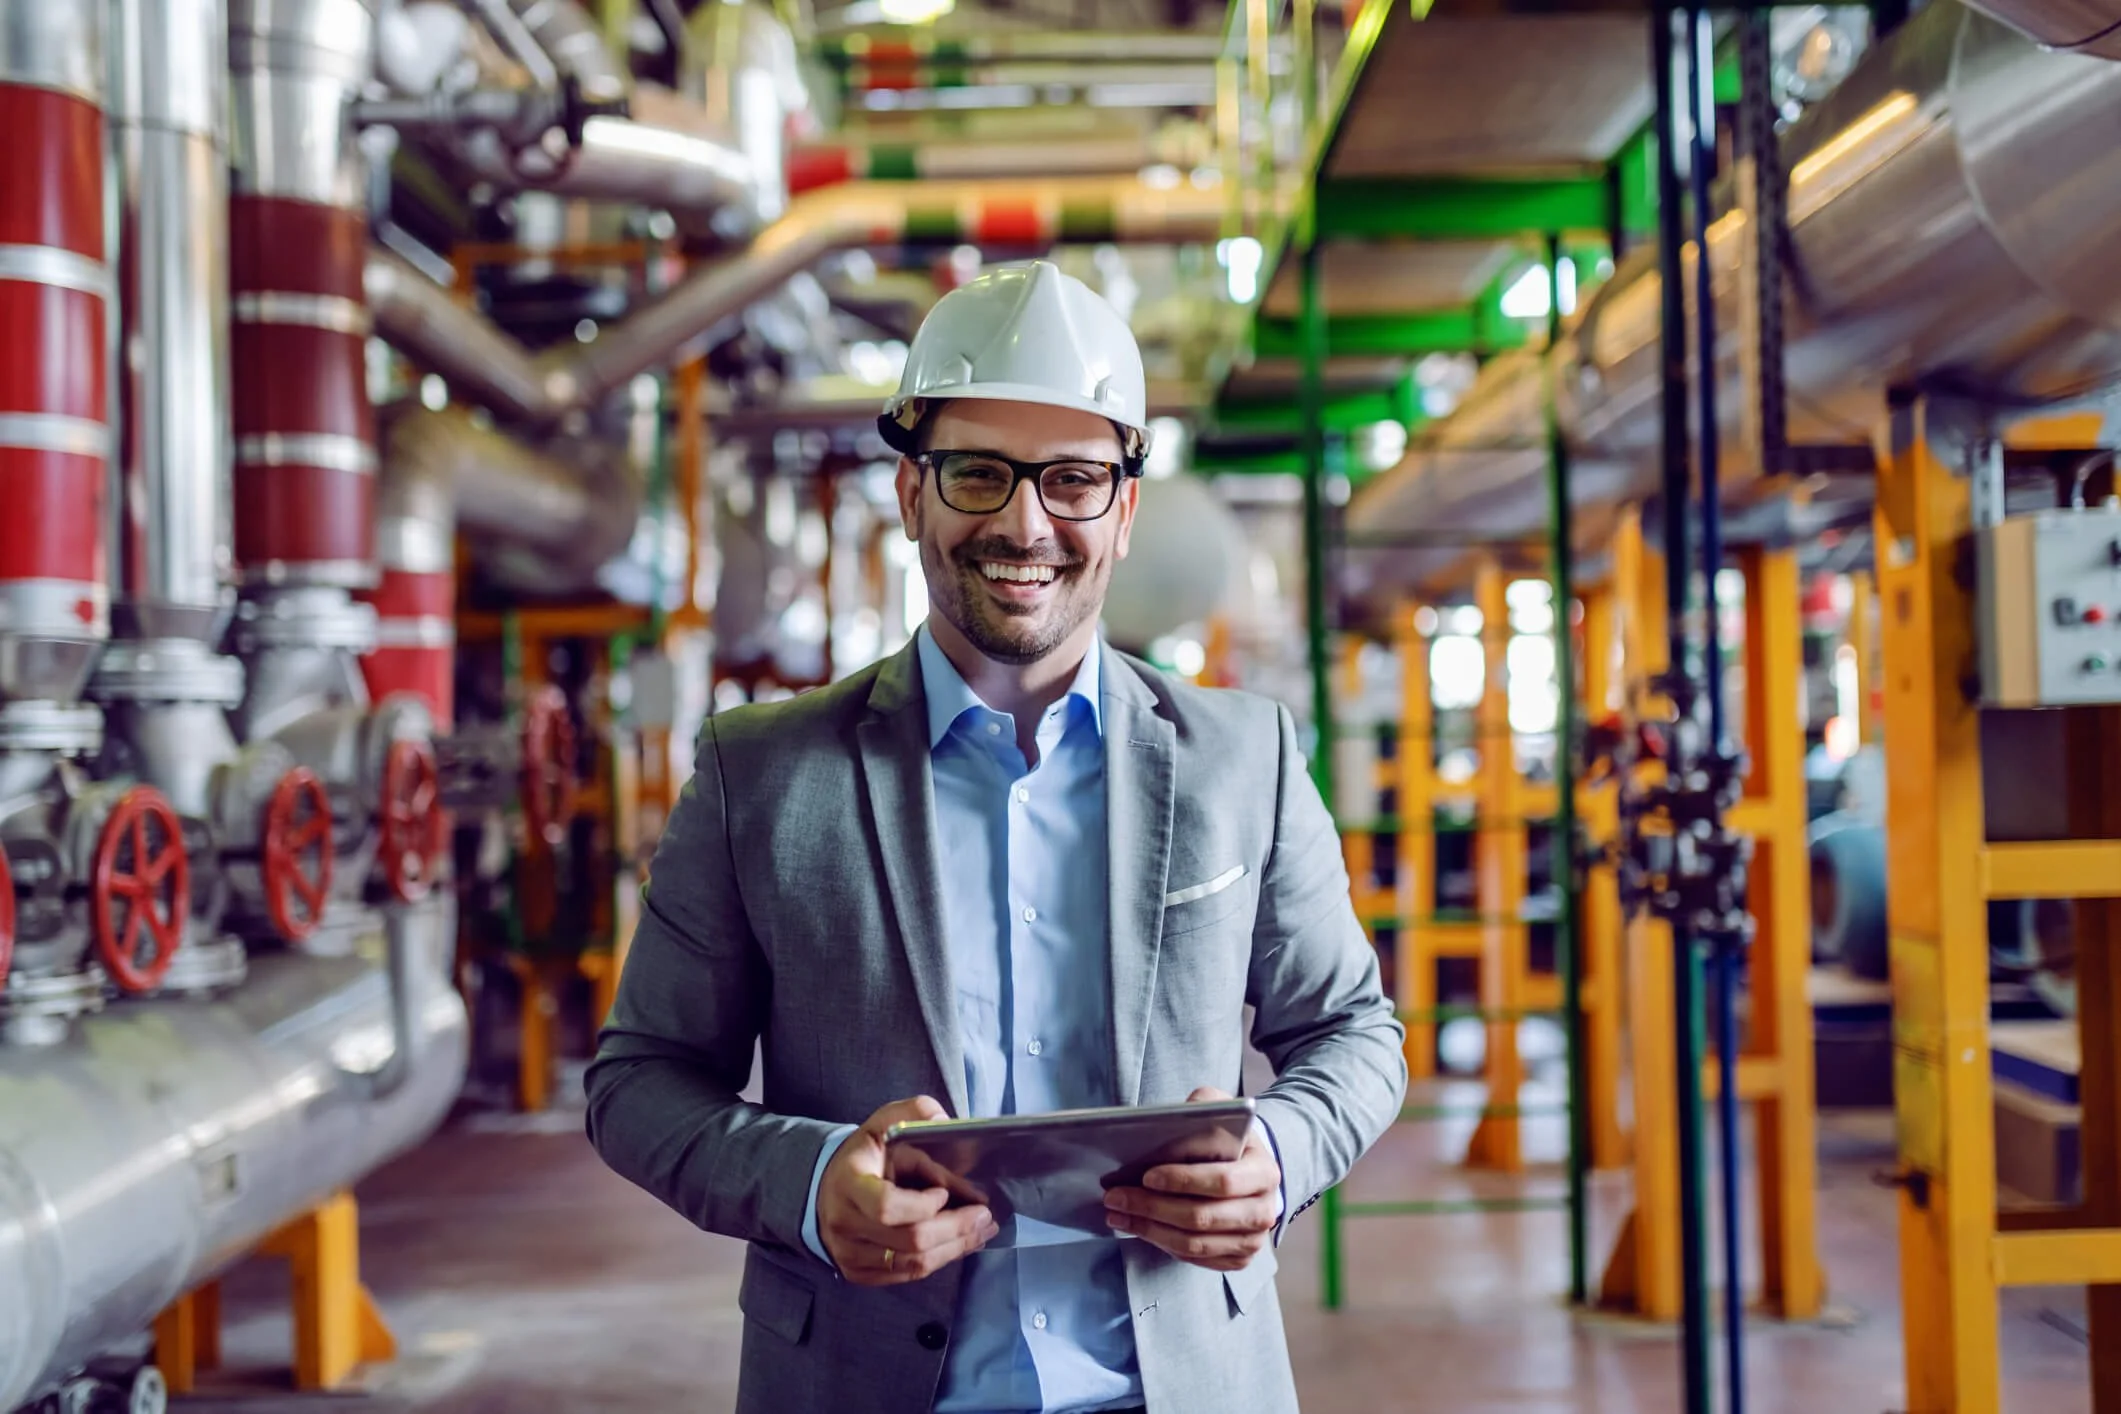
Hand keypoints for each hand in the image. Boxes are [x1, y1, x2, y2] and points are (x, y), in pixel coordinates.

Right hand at [819, 1096, 1000, 1285]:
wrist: (825, 1190)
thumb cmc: (863, 1157)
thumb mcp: (883, 1125)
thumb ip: (913, 1115)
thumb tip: (946, 1122)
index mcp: (849, 1184)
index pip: (887, 1207)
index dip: (922, 1205)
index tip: (943, 1193)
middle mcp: (845, 1225)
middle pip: (910, 1240)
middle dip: (956, 1229)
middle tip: (984, 1216)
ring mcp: (850, 1254)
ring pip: (913, 1264)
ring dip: (955, 1248)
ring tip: (982, 1231)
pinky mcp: (859, 1273)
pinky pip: (907, 1275)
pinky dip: (939, 1260)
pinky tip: (960, 1244)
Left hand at [1102, 1087, 1280, 1271]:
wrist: (1250, 1169)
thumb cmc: (1229, 1139)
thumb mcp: (1221, 1110)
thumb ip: (1204, 1106)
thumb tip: (1175, 1118)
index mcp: (1264, 1172)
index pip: (1222, 1181)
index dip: (1183, 1180)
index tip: (1147, 1176)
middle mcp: (1264, 1211)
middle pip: (1202, 1217)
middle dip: (1152, 1207)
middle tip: (1116, 1197)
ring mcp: (1252, 1239)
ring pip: (1193, 1244)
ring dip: (1149, 1229)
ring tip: (1117, 1213)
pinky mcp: (1237, 1258)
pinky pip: (1194, 1258)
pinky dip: (1161, 1243)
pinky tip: (1138, 1226)